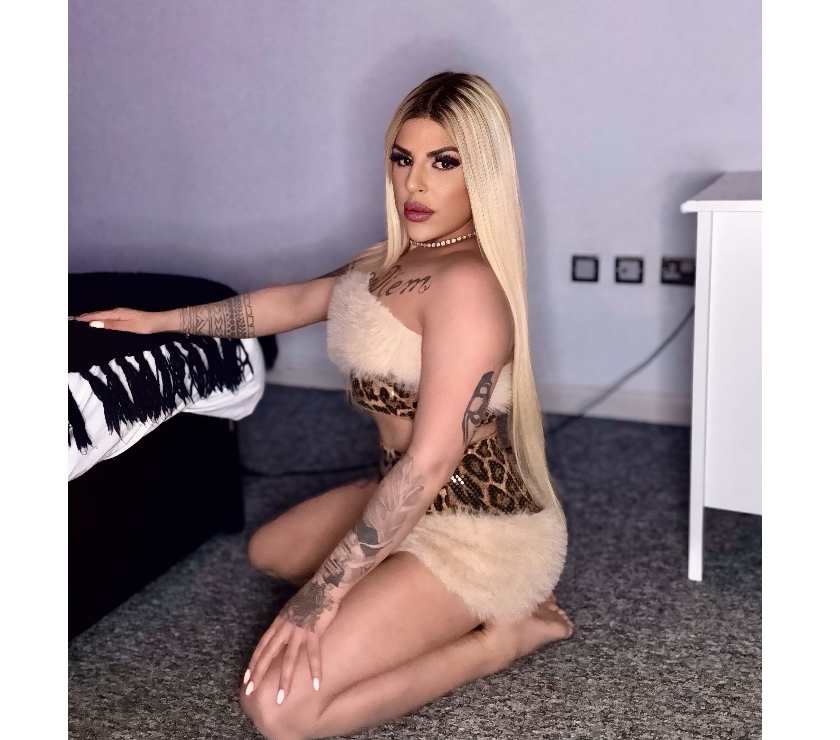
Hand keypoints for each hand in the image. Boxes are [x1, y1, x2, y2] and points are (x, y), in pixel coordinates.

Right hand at [70, 307, 160, 333]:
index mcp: (115, 313)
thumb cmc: (144, 326)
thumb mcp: (127, 327)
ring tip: (80, 321)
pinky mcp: (124, 317)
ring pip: (102, 315)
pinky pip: (107, 317)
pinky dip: (99, 319)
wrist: (159, 322)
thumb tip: (92, 323)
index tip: (71, 319)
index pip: (96, 315)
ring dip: (91, 318)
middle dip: (84, 317)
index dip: (84, 318)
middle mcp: (116, 311)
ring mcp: (120, 313)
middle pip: (97, 314)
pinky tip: (97, 323)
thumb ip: (110, 325)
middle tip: (71, 320)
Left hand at [243, 580, 339, 704]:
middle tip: (251, 691)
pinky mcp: (314, 632)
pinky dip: (315, 669)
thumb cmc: (310, 597)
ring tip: (282, 697)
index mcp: (278, 624)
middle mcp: (285, 629)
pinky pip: (314, 654)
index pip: (262, 646)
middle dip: (259, 674)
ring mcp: (299, 631)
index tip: (247, 678)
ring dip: (285, 680)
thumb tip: (282, 637)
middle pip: (268, 654)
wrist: (324, 586)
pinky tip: (316, 684)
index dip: (254, 662)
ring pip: (289, 659)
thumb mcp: (291, 611)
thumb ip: (286, 625)